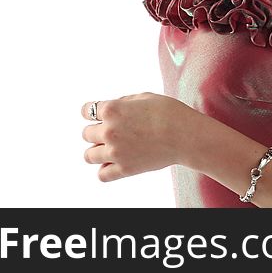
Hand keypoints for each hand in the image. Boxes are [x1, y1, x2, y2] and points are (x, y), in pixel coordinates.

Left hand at [80, 92, 199, 181]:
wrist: (185, 135)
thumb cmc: (169, 112)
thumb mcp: (144, 97)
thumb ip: (123, 102)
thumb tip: (112, 110)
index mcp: (112, 110)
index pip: (86, 110)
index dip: (92, 112)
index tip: (99, 115)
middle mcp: (109, 131)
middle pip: (86, 133)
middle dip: (96, 131)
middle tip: (112, 132)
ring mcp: (115, 152)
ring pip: (88, 155)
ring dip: (96, 151)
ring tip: (109, 149)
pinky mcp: (124, 169)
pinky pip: (102, 175)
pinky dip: (105, 170)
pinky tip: (114, 163)